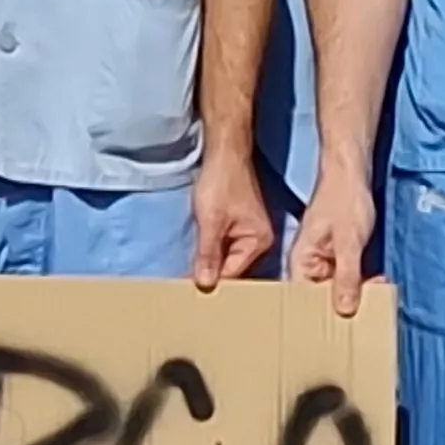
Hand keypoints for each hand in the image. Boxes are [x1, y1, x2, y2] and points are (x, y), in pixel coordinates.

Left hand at [188, 146, 274, 290]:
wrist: (224, 152)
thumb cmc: (220, 183)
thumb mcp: (211, 221)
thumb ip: (208, 255)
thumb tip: (205, 284)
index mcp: (259, 241)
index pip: (233, 272)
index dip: (211, 281)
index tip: (189, 292)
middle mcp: (260, 240)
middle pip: (232, 267)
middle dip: (211, 274)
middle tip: (185, 288)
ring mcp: (250, 233)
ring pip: (226, 257)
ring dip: (209, 262)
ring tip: (188, 275)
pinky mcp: (239, 225)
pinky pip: (225, 246)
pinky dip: (211, 250)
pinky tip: (197, 256)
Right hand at [290, 175, 378, 318]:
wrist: (353, 174)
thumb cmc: (345, 200)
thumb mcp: (348, 242)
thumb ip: (347, 276)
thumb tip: (345, 310)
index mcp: (300, 262)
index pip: (302, 301)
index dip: (318, 318)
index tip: (337, 332)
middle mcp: (308, 266)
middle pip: (321, 299)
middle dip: (342, 309)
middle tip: (364, 321)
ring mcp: (324, 262)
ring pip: (337, 290)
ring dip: (356, 296)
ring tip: (375, 304)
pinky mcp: (339, 257)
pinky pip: (348, 278)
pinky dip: (361, 283)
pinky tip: (377, 287)